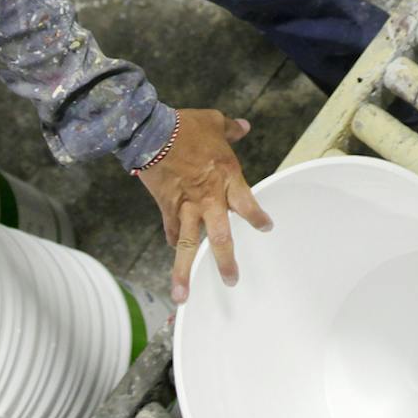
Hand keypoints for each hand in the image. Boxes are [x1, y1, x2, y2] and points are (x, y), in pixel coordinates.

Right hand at [137, 108, 272, 302]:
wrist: (151, 132)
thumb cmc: (185, 126)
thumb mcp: (213, 121)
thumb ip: (231, 129)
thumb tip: (243, 127)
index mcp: (227, 177)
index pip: (248, 204)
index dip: (257, 217)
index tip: (266, 227)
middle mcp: (209, 198)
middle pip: (220, 237)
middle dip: (225, 261)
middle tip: (231, 281)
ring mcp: (186, 207)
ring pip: (187, 245)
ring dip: (184, 271)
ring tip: (182, 296)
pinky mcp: (166, 207)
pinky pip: (171, 231)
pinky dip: (173, 242)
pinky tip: (174, 253)